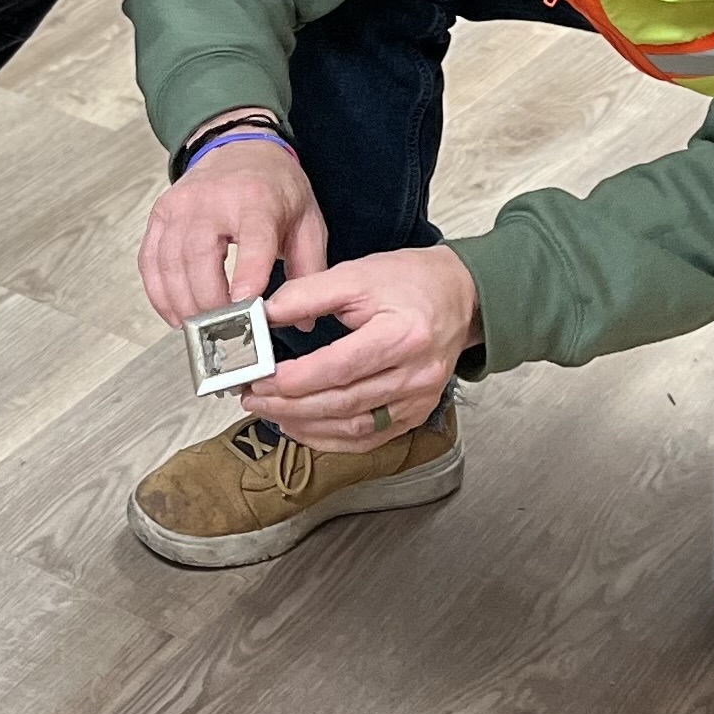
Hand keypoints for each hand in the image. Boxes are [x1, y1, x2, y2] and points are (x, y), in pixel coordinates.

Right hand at [139, 130, 328, 324]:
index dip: (247, 275)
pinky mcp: (160, 215)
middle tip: (223, 333)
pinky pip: (150, 261)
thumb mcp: (307, 220)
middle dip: (210, 303)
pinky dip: (159, 293)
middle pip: (200, 257)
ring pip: (170, 263)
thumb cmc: (274, 187)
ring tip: (199, 331)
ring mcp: (180, 207)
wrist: (239, 147)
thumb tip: (304, 320)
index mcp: (256, 200)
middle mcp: (212, 200)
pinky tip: (175, 314)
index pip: (251, 240)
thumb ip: (309, 270)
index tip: (245, 307)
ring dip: (182, 304)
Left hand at [241, 246, 481, 452]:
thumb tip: (263, 315)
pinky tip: (301, 428)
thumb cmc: (411, 282)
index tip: (259, 375)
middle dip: (290, 404)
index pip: (340, 366)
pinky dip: (330, 439)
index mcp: (403, 334)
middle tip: (253, 396)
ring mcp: (418, 400)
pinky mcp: (415, 414)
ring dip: (305, 425)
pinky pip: (369, 440)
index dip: (295, 377)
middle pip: (343, 402)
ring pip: (354, 428)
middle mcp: (416, 374)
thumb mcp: (357, 274)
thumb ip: (307, 294)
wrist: (461, 296)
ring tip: (269, 412)